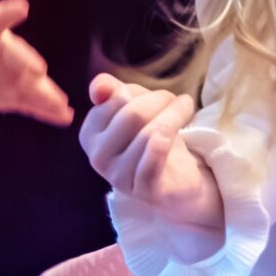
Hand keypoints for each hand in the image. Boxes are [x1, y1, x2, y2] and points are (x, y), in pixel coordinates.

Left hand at [0, 0, 70, 127]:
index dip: (6, 13)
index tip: (21, 7)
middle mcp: (4, 50)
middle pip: (18, 55)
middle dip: (27, 62)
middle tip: (37, 71)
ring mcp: (12, 73)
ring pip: (30, 82)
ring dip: (46, 92)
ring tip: (61, 103)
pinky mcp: (13, 93)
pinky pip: (31, 101)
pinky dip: (46, 109)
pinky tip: (63, 116)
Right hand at [80, 74, 222, 232]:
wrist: (176, 179)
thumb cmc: (150, 138)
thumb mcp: (131, 107)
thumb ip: (111, 90)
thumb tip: (99, 86)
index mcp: (89, 134)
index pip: (116, 99)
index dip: (142, 92)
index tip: (160, 97)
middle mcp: (97, 157)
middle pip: (132, 114)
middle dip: (161, 100)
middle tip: (179, 100)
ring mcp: (118, 176)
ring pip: (148, 133)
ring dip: (175, 114)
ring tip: (186, 108)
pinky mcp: (143, 188)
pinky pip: (156, 153)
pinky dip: (172, 133)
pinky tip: (184, 128)